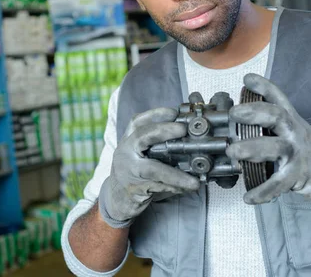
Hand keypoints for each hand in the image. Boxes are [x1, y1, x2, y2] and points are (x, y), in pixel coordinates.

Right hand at [98, 108, 200, 227]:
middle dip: (163, 130)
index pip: (137, 122)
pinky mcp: (134, 189)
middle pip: (141, 136)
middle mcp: (125, 153)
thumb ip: (158, 144)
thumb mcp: (140, 154)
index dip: (155, 114)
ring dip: (175, 174)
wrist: (116, 199)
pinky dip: (175, 187)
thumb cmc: (135, 172)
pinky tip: (188, 187)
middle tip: (183, 129)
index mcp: (128, 141)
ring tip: (194, 180)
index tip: (174, 112)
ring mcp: (128, 171)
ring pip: (152, 169)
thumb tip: (190, 137)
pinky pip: (158, 186)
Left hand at [226, 73, 310, 214]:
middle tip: (234, 113)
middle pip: (276, 116)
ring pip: (274, 147)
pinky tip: (249, 197)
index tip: (248, 79)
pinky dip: (263, 191)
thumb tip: (240, 127)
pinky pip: (279, 183)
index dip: (264, 87)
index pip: (279, 99)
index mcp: (293, 121)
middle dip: (254, 112)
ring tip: (232, 152)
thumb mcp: (297, 134)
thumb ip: (274, 129)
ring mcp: (298, 153)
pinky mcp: (301, 175)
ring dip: (251, 148)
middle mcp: (295, 133)